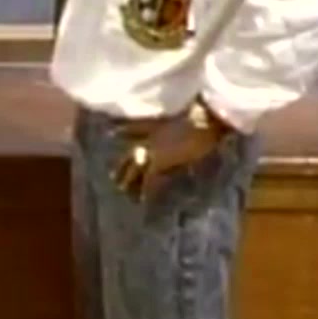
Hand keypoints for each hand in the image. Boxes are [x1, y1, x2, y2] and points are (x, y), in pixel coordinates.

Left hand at [110, 113, 224, 202]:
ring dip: (128, 180)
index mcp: (158, 124)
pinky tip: (142, 199)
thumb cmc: (204, 119)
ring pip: (134, 166)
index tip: (112, 133)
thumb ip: (181, 129)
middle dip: (122, 164)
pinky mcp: (159, 160)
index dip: (123, 130)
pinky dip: (145, 190)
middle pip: (131, 151)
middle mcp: (151, 135)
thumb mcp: (188, 123)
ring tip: (122, 190)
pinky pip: (147, 178)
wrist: (204, 120)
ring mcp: (153, 147)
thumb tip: (184, 134)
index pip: (136, 127)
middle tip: (113, 175)